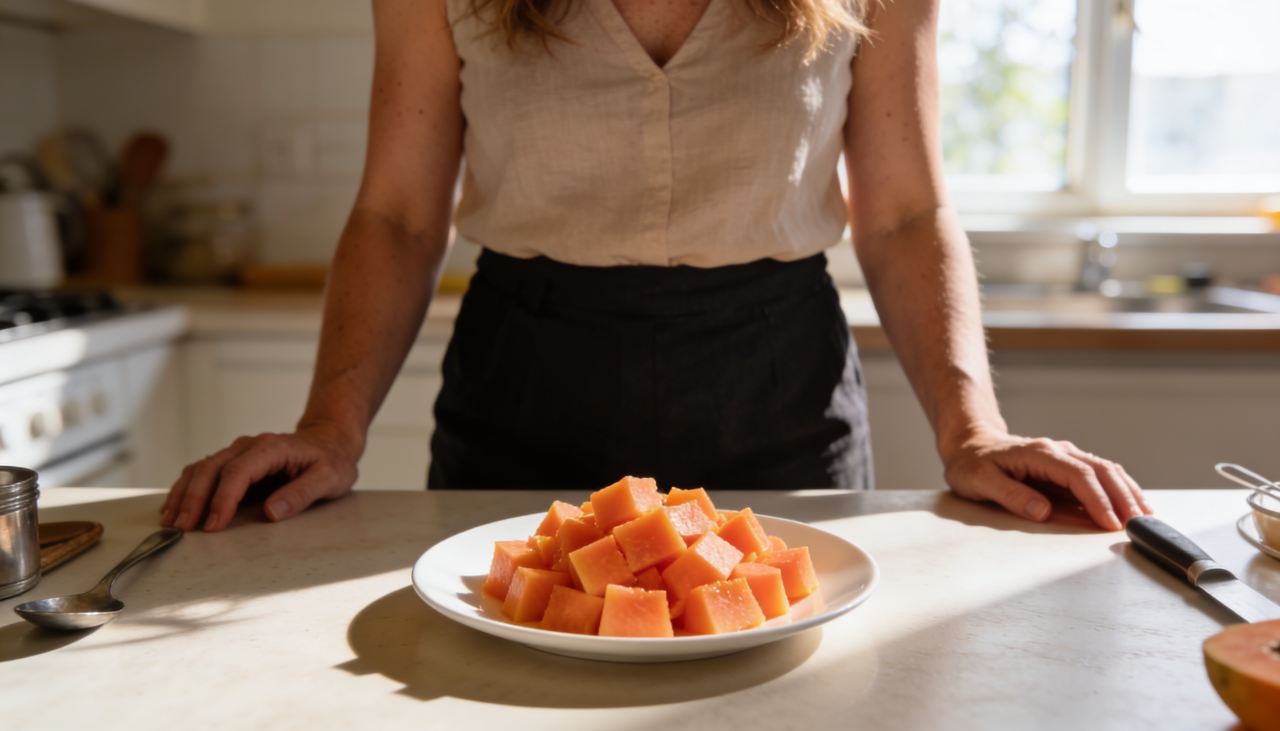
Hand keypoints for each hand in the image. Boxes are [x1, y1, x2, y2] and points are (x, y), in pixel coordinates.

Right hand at [160, 425, 361, 531]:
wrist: (329, 442)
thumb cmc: (331, 461)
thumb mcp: (329, 478)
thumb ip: (302, 494)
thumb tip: (271, 512)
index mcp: (272, 448)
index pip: (239, 471)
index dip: (223, 499)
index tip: (214, 525)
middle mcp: (249, 446)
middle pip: (212, 469)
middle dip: (195, 499)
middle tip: (183, 528)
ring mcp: (238, 453)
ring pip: (201, 469)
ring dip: (184, 495)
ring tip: (170, 522)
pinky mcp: (233, 463)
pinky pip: (202, 473)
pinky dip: (186, 490)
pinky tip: (174, 508)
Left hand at [941, 430, 1151, 530]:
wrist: (970, 445)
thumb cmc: (971, 464)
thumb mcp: (980, 481)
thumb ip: (1011, 495)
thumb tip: (1043, 511)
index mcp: (1039, 454)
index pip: (1079, 476)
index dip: (1098, 500)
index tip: (1111, 523)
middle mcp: (1058, 451)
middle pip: (1101, 471)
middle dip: (1123, 497)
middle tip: (1138, 525)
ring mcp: (1065, 457)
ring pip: (1106, 470)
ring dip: (1127, 492)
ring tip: (1145, 516)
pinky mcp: (1067, 466)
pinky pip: (1100, 474)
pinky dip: (1120, 488)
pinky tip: (1133, 503)